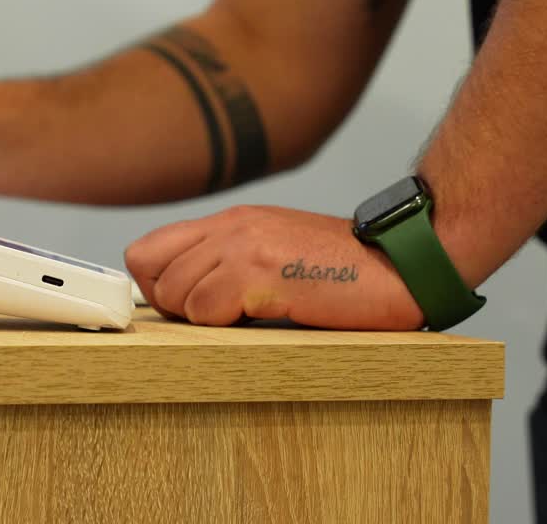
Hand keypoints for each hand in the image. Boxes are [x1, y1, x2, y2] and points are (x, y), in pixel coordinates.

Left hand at [125, 205, 424, 329]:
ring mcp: (242, 247)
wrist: (401, 262)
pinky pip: (206, 308)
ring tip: (249, 317)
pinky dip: (226, 325)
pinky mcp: (260, 273)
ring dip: (205, 319)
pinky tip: (264, 317)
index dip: (156, 286)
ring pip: (175, 295)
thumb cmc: (345, 268)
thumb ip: (229, 262)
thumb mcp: (275, 249)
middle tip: (221, 317)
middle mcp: (229, 228)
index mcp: (229, 222)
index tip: (186, 307)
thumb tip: (185, 300)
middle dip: (177, 308)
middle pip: (152, 274)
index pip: (145, 250)